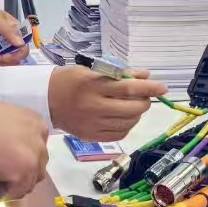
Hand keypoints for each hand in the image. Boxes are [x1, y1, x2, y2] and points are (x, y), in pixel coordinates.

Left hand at [0, 4, 28, 66]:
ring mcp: (5, 48)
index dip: (16, 56)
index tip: (5, 56)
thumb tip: (21, 44)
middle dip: (4, 60)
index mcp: (18, 34)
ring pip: (6, 62)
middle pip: (16, 59)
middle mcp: (14, 42)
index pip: (24, 49)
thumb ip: (9, 31)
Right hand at [0, 97, 50, 203]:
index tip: (1, 165)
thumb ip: (7, 136)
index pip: (34, 148)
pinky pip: (15, 192)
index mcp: (34, 121)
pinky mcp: (25, 173)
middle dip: (16, 175)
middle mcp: (40, 137)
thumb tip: (2, 153)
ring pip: (27, 182)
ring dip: (6, 187)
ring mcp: (35, 156)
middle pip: (35, 166)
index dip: (18, 160)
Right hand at [48, 66, 165, 141]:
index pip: (129, 88)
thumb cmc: (69, 80)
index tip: (162, 87)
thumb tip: (145, 77)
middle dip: (144, 102)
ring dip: (136, 114)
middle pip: (132, 109)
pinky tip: (122, 118)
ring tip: (131, 107)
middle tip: (143, 97)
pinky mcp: (91, 136)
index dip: (149, 88)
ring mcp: (93, 124)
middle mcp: (95, 106)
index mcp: (94, 86)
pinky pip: (119, 134)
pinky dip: (127, 126)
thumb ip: (119, 74)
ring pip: (128, 123)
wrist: (45, 100)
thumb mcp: (92, 70)